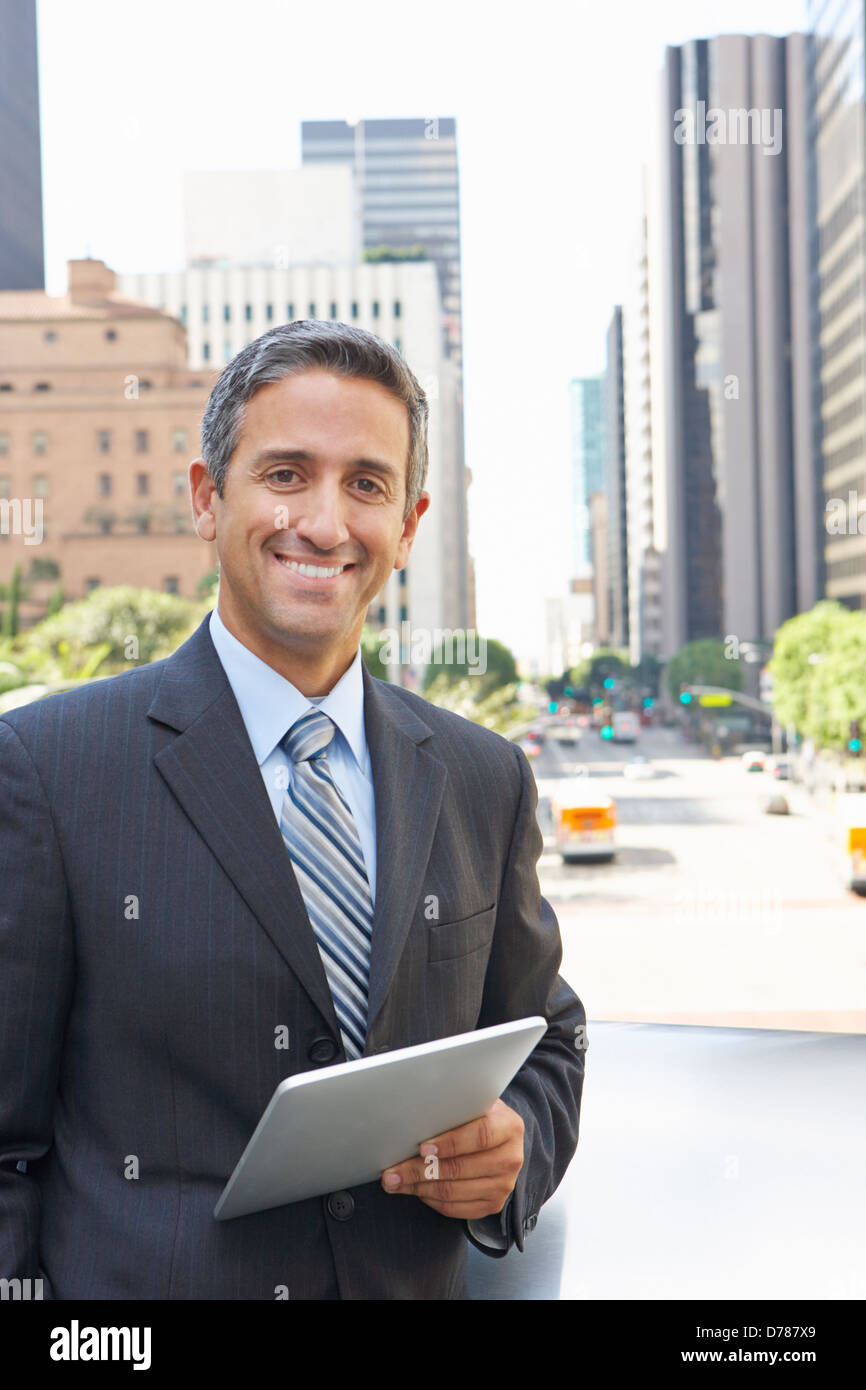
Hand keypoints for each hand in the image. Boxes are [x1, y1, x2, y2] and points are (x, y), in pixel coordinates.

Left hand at [380, 1097, 523, 1219]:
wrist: (501, 1138)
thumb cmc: (478, 1116)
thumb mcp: (473, 1103)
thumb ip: (453, 1108)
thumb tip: (417, 1114)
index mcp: (509, 1126)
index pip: (479, 1136)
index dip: (449, 1143)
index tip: (422, 1148)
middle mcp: (511, 1158)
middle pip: (460, 1168)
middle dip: (419, 1171)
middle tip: (392, 1172)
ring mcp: (504, 1185)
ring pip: (453, 1192)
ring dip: (419, 1188)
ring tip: (396, 1182)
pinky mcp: (493, 1204)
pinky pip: (456, 1209)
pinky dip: (431, 1201)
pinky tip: (415, 1190)